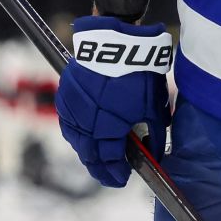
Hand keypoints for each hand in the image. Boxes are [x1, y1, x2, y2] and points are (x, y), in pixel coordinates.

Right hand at [54, 16, 172, 187]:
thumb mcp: (154, 108)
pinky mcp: (65, 96)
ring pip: (76, 141)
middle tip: (110, 174)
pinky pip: (69, 123)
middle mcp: (86, 124)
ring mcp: (73, 110)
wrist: (115, 41)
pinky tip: (84, 136)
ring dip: (87, 152)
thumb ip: (153, 134)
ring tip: (98, 158)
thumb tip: (152, 153)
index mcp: (108, 129)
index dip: (116, 173)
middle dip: (100, 168)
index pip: (110, 161)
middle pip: (90, 155)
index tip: (122, 178)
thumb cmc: (138, 74)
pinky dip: (77, 134)